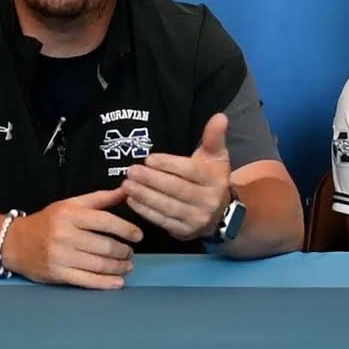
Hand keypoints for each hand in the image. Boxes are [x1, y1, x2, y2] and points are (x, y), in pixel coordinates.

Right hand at [2, 186, 142, 289]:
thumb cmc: (47, 222)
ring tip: (127, 266)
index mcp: (70, 214)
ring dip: (118, 267)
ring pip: (99, 265)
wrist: (14, 242)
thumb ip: (99, 199)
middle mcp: (65, 234)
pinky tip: (117, 282)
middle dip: (123, 251)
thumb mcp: (70, 204)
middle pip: (104, 245)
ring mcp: (61, 256)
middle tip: (131, 253)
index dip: (126, 229)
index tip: (138, 235)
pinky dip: (106, 283)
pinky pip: (87, 281)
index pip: (105, 221)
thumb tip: (127, 190)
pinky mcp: (58, 274)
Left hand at [123, 113, 231, 241]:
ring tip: (126, 185)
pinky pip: (163, 221)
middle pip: (176, 189)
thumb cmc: (211, 178)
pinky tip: (131, 200)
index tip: (149, 158)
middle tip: (131, 171)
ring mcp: (196, 219)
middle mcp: (207, 200)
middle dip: (152, 180)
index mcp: (214, 179)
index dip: (168, 165)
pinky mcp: (185, 232)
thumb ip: (214, 137)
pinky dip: (146, 212)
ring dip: (145, 196)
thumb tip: (219, 116)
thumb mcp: (216, 157)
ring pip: (168, 207)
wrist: (222, 213)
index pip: (189, 171)